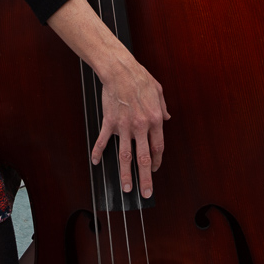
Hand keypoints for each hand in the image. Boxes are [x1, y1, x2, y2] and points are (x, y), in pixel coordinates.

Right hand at [92, 55, 169, 199]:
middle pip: (143, 158)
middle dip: (145, 178)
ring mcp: (124, 126)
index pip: (157, 147)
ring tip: (125, 188)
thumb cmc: (139, 77)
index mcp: (154, 120)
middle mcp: (140, 126)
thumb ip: (163, 106)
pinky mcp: (110, 122)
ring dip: (126, 173)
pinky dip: (99, 151)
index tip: (154, 169)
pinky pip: (104, 140)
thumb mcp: (158, 90)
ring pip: (125, 155)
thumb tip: (167, 117)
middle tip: (146, 193)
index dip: (157, 161)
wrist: (120, 70)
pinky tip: (95, 161)